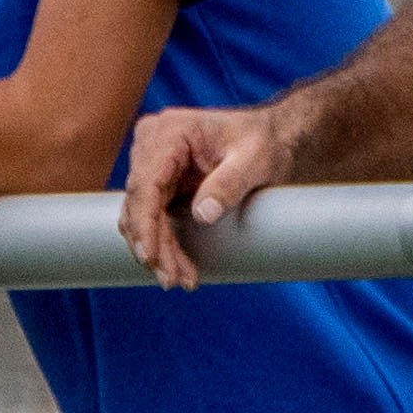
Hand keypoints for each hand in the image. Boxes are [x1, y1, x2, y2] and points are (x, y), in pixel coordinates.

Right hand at [117, 97, 300, 290]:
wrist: (272, 138)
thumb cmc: (263, 141)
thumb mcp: (255, 159)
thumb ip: (229, 183)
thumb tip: (202, 215)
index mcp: (168, 132)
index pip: (144, 183)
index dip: (145, 223)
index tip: (151, 257)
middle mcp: (151, 147)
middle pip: (140, 204)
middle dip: (154, 245)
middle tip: (172, 279)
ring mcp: (153, 165)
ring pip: (142, 216)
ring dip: (157, 250)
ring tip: (179, 279)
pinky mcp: (160, 184)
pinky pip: (154, 218)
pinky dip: (163, 243)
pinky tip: (176, 266)